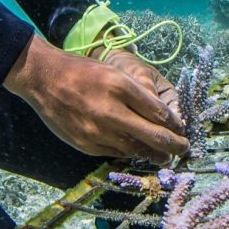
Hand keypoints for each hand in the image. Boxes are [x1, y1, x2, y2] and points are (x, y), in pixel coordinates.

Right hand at [4, 35, 188, 162]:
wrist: (44, 79)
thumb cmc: (85, 73)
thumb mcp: (117, 74)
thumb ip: (140, 95)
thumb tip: (164, 117)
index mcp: (121, 87)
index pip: (159, 113)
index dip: (176, 125)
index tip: (183, 129)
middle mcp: (110, 111)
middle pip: (153, 136)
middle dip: (174, 145)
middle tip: (185, 149)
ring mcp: (96, 131)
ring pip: (135, 149)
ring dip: (154, 154)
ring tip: (165, 155)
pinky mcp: (85, 144)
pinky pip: (115, 152)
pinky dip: (129, 152)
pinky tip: (137, 150)